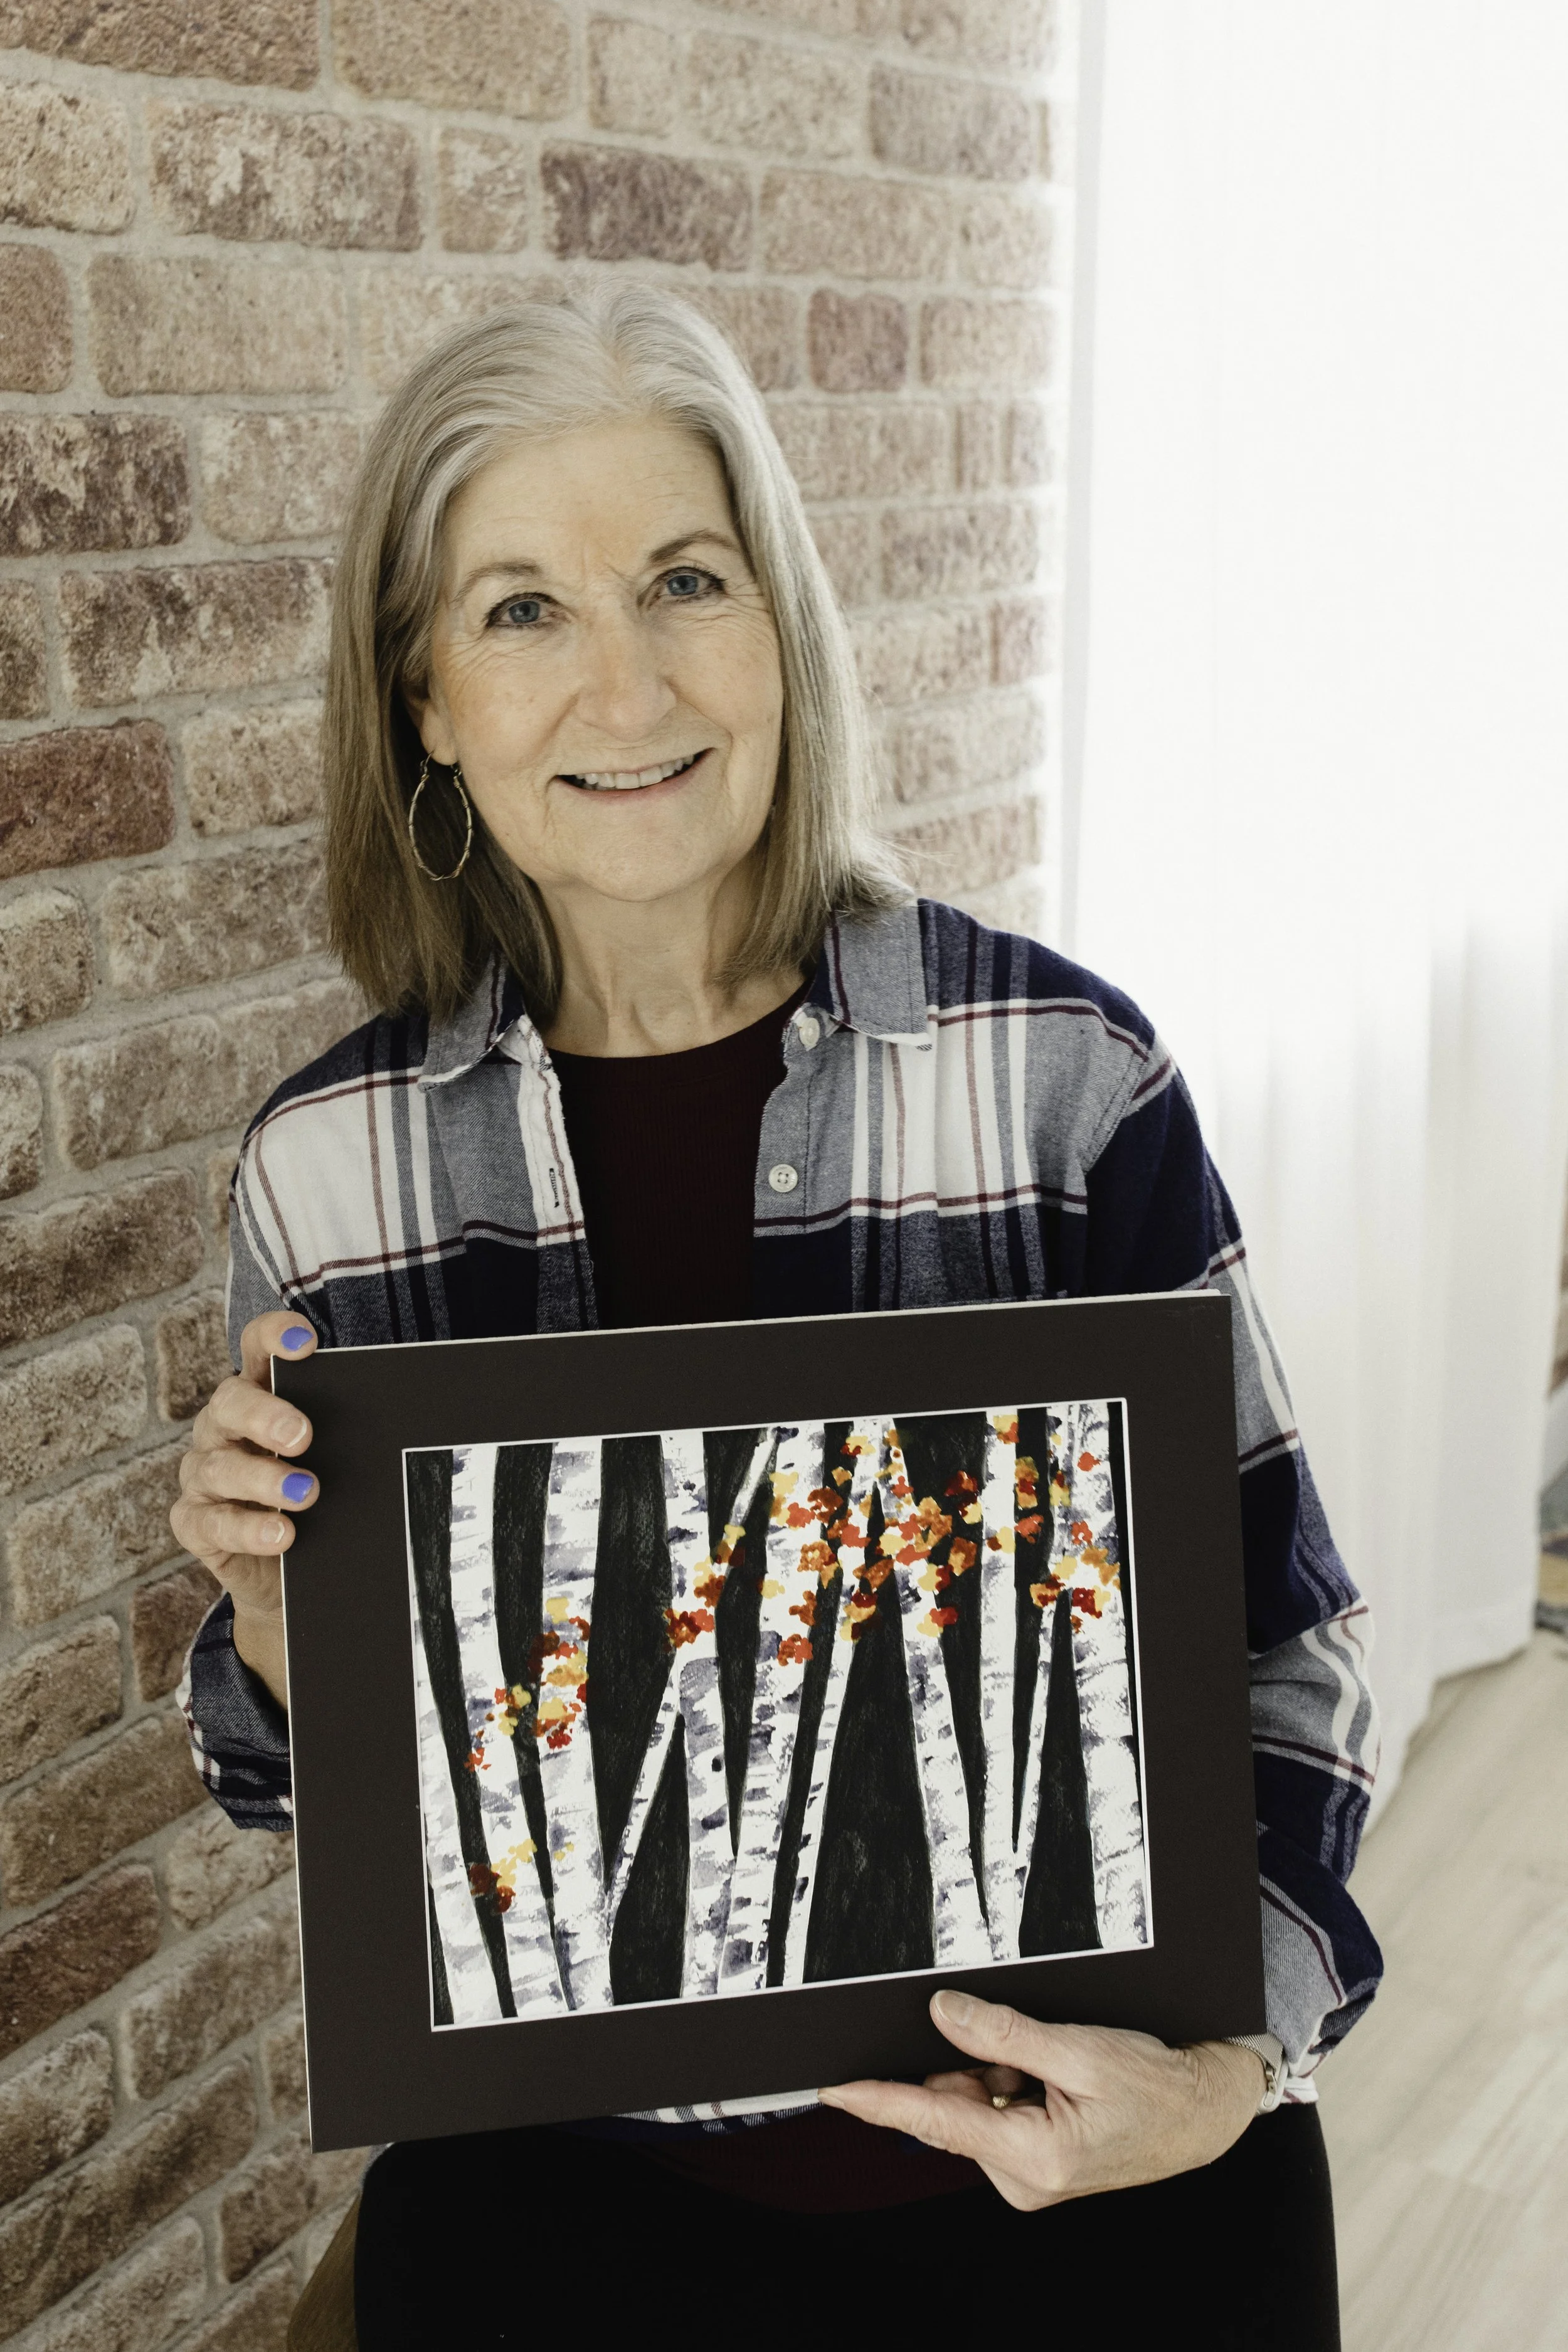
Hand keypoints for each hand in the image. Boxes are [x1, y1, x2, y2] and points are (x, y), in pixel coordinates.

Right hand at [169, 1310, 319, 1709]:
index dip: (273, 1336)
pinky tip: (281, 1534)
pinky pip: (209, 1521)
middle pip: (229, 1403)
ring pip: (219, 1466)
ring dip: (263, 1479)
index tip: (306, 1341)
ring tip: (306, 1493)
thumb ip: (356, 1430)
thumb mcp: (339, 1458)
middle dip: (265, 1415)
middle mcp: (224, 1427)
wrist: (290, 1572)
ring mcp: (205, 1474)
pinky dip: (247, 1527)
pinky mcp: (196, 1522)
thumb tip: (425, 1414)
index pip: (255, 1348)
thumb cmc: (320, 1498)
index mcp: (259, 1396)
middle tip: (303, 1434)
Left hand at [818, 1989, 1264, 2210]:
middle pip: (954, 2109)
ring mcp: (1028, 2177)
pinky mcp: (1034, 2166)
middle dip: (968, 2067)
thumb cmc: (1152, 2086)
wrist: (1198, 2112)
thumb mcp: (1078, 2049)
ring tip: (1049, 2060)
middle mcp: (1022, 2179)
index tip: (834, 2088)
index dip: (880, 2100)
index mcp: (1032, 2158)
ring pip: (974, 2108)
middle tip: (1023, 2045)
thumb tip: (943, 2014)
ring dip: (994, 2074)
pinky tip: (1047, 2075)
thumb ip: (1004, 2034)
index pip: (936, 2121)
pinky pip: (995, 2116)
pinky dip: (1007, 2087)